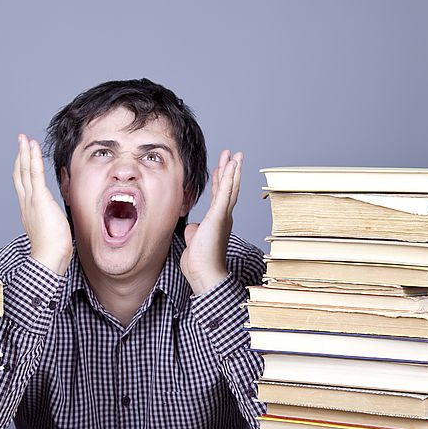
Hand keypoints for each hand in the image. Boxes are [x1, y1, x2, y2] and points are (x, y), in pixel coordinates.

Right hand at [12, 134, 72, 275]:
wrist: (49, 257)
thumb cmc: (53, 250)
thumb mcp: (52, 229)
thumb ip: (53, 219)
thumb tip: (59, 217)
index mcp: (29, 211)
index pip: (24, 185)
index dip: (23, 169)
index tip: (24, 158)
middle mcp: (26, 203)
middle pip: (20, 174)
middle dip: (20, 156)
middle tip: (20, 141)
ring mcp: (31, 200)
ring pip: (25, 171)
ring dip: (24, 152)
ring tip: (23, 138)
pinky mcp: (39, 198)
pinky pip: (34, 173)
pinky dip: (32, 158)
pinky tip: (32, 146)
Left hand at [180, 150, 242, 294]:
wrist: (205, 274)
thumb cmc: (199, 263)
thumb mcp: (193, 241)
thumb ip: (193, 231)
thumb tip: (191, 227)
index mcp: (217, 222)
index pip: (219, 197)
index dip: (221, 181)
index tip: (221, 168)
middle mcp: (223, 217)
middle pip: (228, 188)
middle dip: (230, 170)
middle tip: (234, 155)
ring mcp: (222, 216)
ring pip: (229, 187)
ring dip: (232, 169)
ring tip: (236, 155)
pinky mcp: (218, 217)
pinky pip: (225, 193)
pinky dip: (228, 178)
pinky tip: (231, 166)